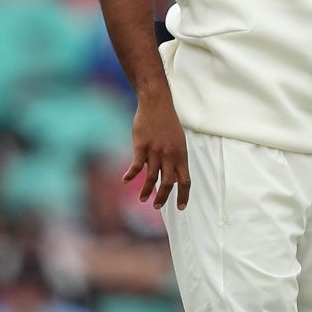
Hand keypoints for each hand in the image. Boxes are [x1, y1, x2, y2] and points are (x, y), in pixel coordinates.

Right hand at [124, 93, 189, 209]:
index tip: (181, 207)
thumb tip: (172, 173)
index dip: (184, 195)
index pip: (185, 180)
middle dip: (163, 197)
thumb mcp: (178, 141)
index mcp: (182, 155)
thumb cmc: (168, 122)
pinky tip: (126, 180)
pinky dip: (131, 175)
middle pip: (169, 183)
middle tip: (158, 207)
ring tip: (144, 199)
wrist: (157, 104)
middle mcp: (170, 155)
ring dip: (148, 191)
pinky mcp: (141, 146)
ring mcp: (156, 151)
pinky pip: (136, 165)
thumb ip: (175, 157)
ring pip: (152, 177)